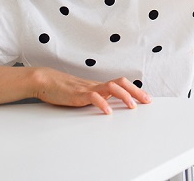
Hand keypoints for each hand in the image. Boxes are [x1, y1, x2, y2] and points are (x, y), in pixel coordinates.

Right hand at [32, 68, 150, 114]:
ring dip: (124, 96)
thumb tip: (109, 104)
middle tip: (147, 101)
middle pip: (121, 83)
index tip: (146, 98)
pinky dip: (102, 103)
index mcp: (99, 86)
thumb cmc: (63, 88)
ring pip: (111, 87)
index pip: (122, 84)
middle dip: (136, 92)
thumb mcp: (83, 94)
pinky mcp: (78, 94)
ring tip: (132, 106)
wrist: (46, 80)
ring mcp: (88, 88)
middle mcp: (96, 85)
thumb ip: (96, 97)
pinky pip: (93, 97)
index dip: (135, 90)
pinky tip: (108, 111)